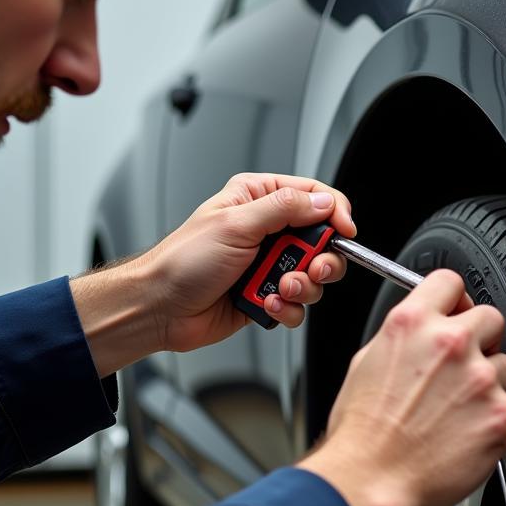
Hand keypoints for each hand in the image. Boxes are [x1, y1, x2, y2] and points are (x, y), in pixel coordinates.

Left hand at [71, 174, 354, 376]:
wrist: (161, 308)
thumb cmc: (183, 262)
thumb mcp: (236, 224)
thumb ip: (285, 209)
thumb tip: (323, 203)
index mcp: (258, 200)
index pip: (314, 197)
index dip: (335, 213)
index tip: (344, 232)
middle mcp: (268, 230)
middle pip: (322, 240)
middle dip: (321, 259)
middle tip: (312, 268)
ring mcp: (270, 264)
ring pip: (314, 276)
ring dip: (302, 287)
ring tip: (278, 288)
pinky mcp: (269, 294)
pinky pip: (299, 304)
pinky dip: (288, 308)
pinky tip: (266, 303)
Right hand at [300, 270, 505, 505]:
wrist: (371, 481)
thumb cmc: (362, 434)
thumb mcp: (366, 363)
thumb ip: (405, 337)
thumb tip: (422, 330)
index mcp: (412, 324)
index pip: (450, 282)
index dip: (454, 299)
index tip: (455, 311)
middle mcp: (450, 344)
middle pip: (490, 317)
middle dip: (479, 338)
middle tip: (462, 366)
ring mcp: (480, 378)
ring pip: (504, 364)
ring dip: (488, 382)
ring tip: (456, 410)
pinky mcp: (502, 414)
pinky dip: (492, 419)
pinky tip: (463, 433)